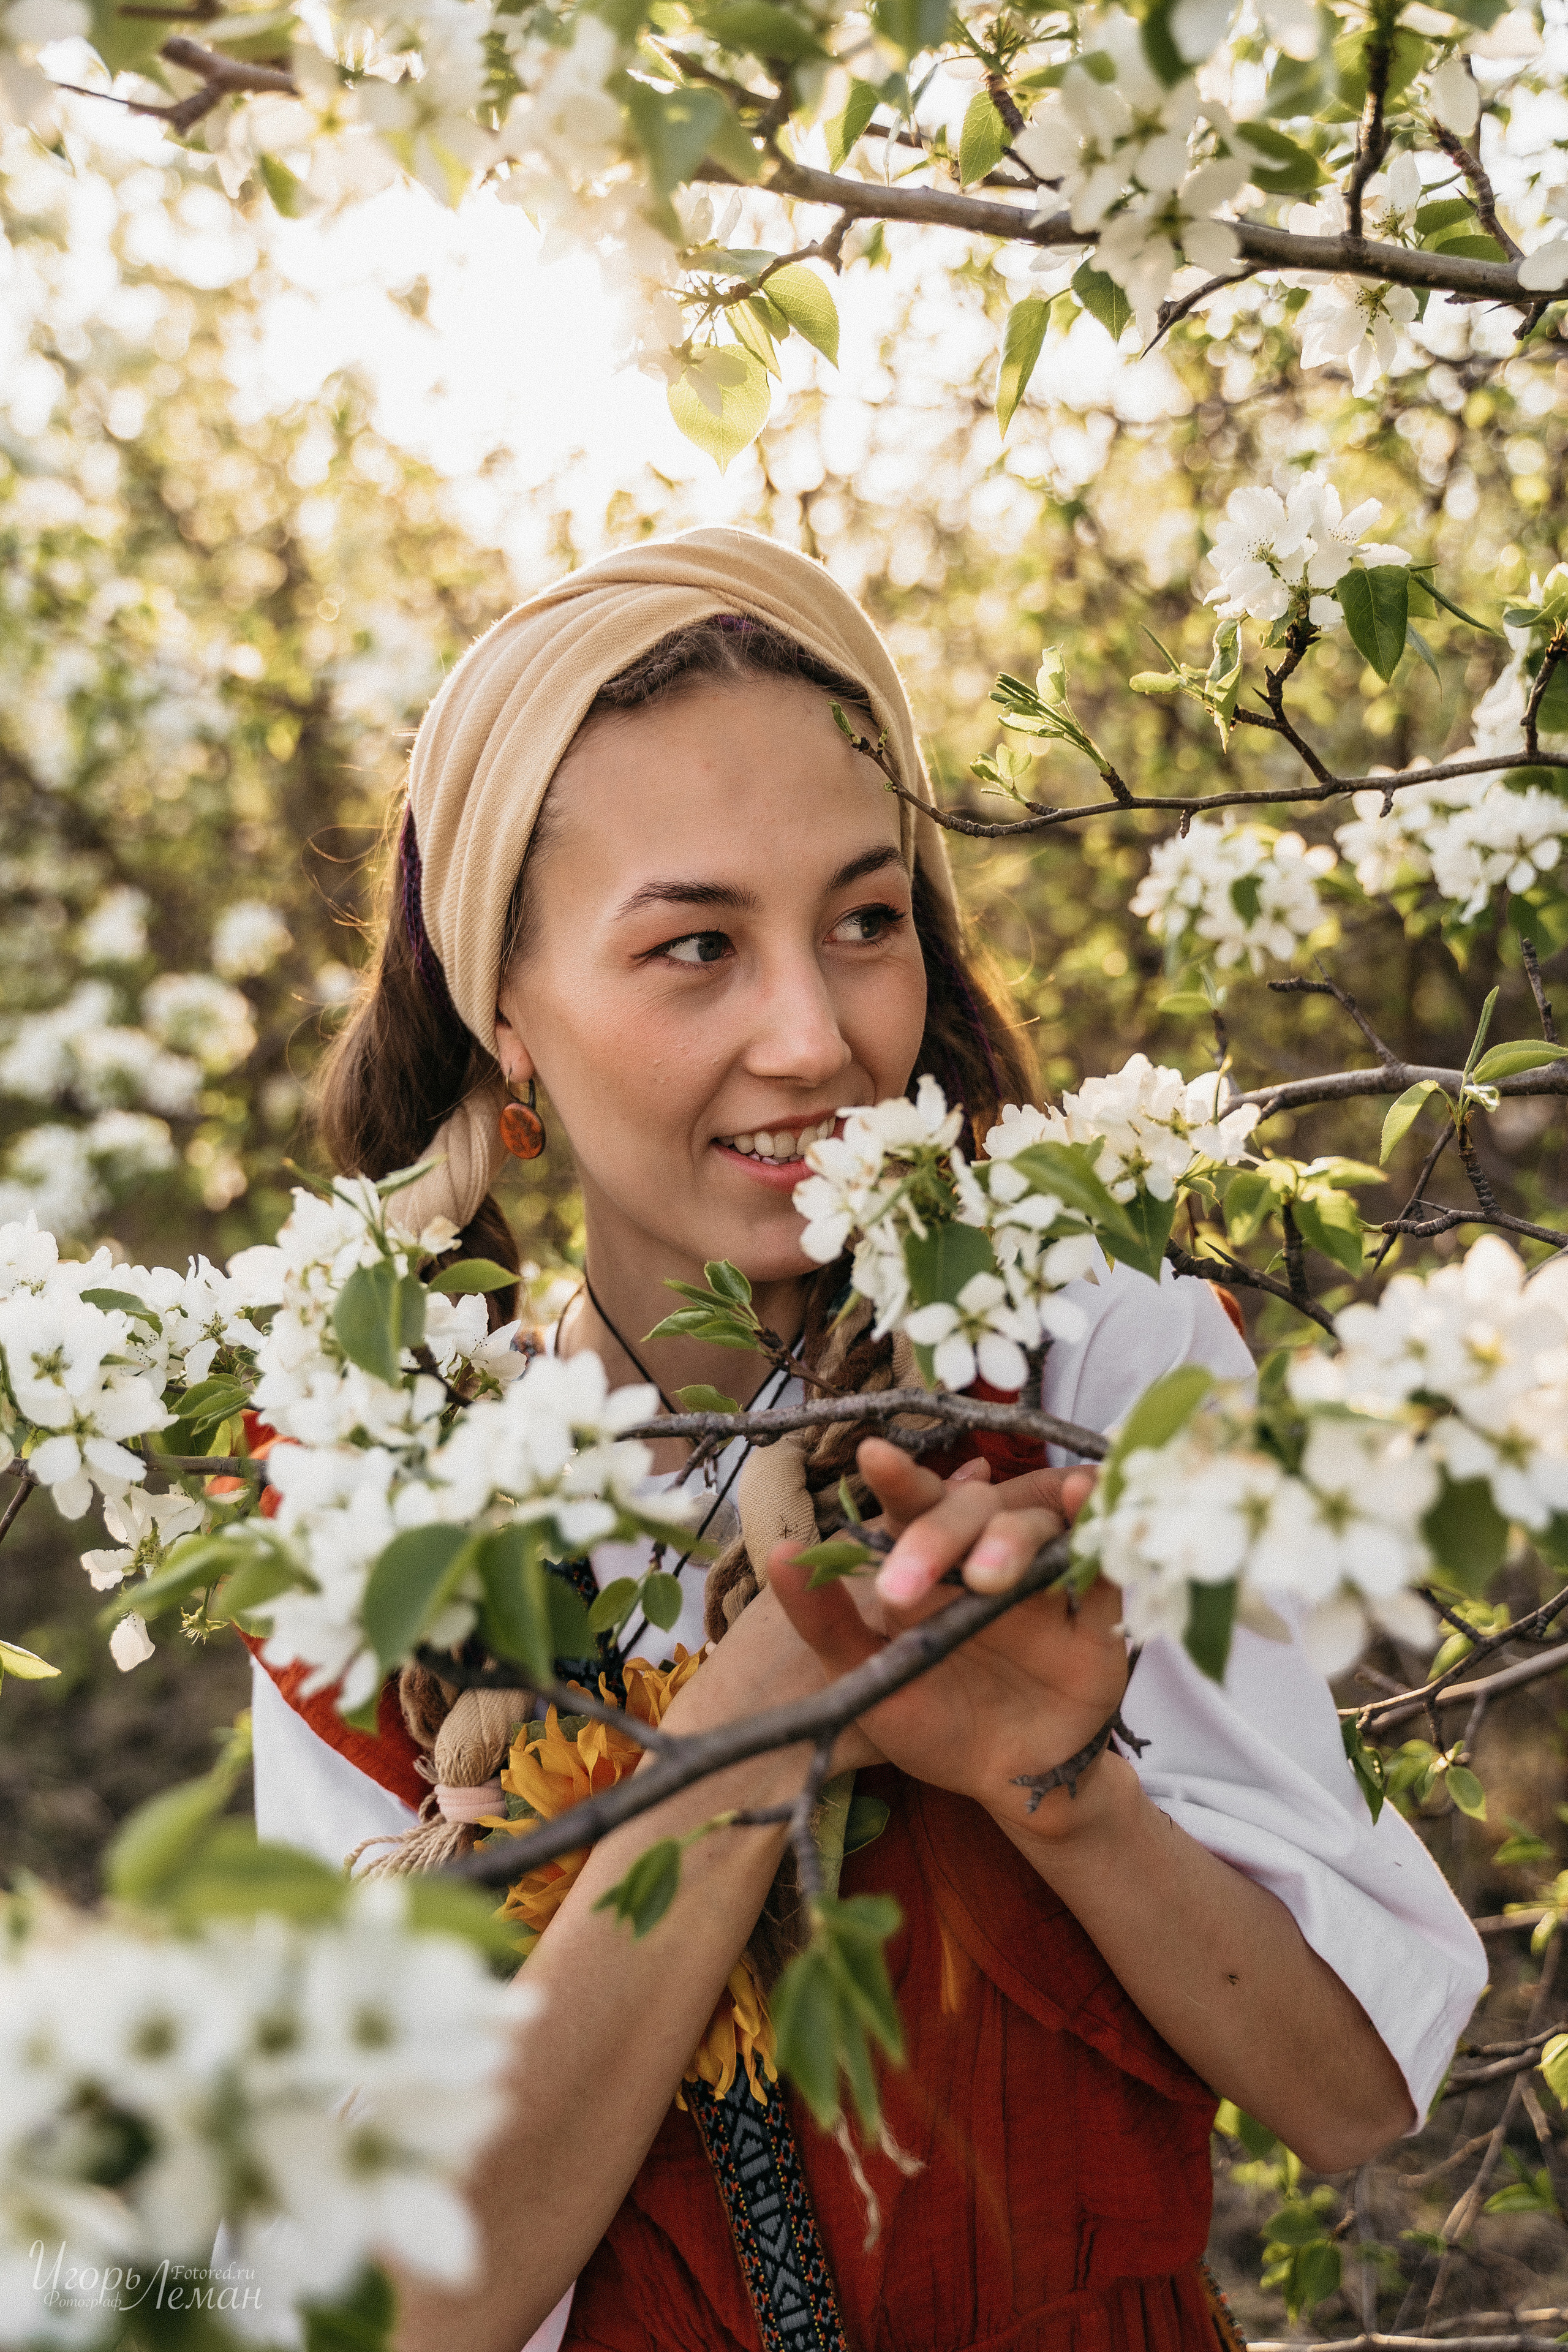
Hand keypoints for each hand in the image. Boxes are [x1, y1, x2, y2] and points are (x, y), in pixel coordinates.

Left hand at [768, 1438, 1125, 1834]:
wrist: (1004, 1779)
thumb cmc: (931, 1720)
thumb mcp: (867, 1677)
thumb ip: (825, 1620)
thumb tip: (777, 1554)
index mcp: (933, 1562)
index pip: (915, 1506)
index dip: (898, 1479)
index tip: (872, 1457)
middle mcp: (988, 1555)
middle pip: (974, 1510)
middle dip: (941, 1535)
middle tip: (905, 1589)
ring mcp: (1045, 1580)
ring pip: (1036, 1527)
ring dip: (1010, 1540)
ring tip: (986, 1579)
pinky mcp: (1096, 1612)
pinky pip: (1105, 1557)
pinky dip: (1099, 1525)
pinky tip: (1088, 1498)